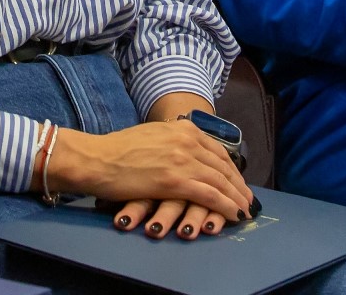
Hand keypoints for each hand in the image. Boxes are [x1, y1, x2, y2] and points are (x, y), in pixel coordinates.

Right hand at [114, 94, 241, 240]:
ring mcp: (183, 160)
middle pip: (223, 166)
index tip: (238, 183)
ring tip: (245, 211)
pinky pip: (210, 195)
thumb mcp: (153, 137)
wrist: (97, 158)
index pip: (218, 151)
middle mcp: (188, 140)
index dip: (231, 170)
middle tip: (248, 200)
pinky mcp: (176, 181)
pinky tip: (234, 215)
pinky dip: (226, 206)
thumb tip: (186, 155)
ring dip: (237, 198)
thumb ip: (173, 143)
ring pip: (221, 181)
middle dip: (239, 185)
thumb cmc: (118, 150)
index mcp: (183, 129)